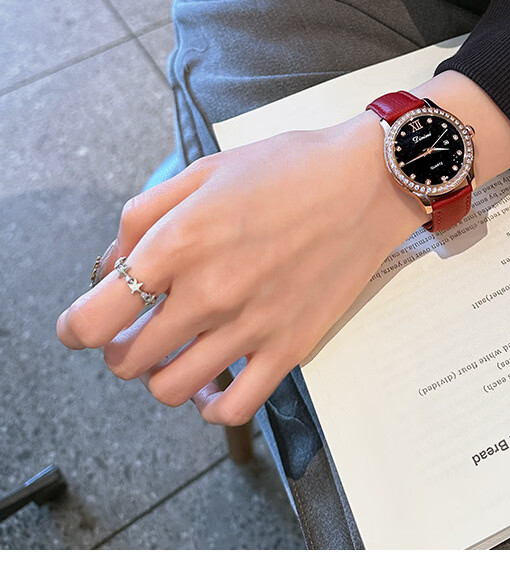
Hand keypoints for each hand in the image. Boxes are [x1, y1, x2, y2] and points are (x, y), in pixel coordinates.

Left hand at [56, 113, 423, 425]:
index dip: (75, 327)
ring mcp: (251, 327)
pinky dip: (211, 406)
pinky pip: (233, 409)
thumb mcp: (203, 171)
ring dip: (160, 374)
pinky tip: (212, 383)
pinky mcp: (290, 348)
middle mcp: (210, 292)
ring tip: (176, 348)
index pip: (96, 317)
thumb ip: (143, 216)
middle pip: (127, 360)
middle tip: (140, 325)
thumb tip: (113, 266)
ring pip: (171, 390)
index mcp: (180, 242)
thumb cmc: (287, 168)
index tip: (80, 325)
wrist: (366, 181)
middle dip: (121, 345)